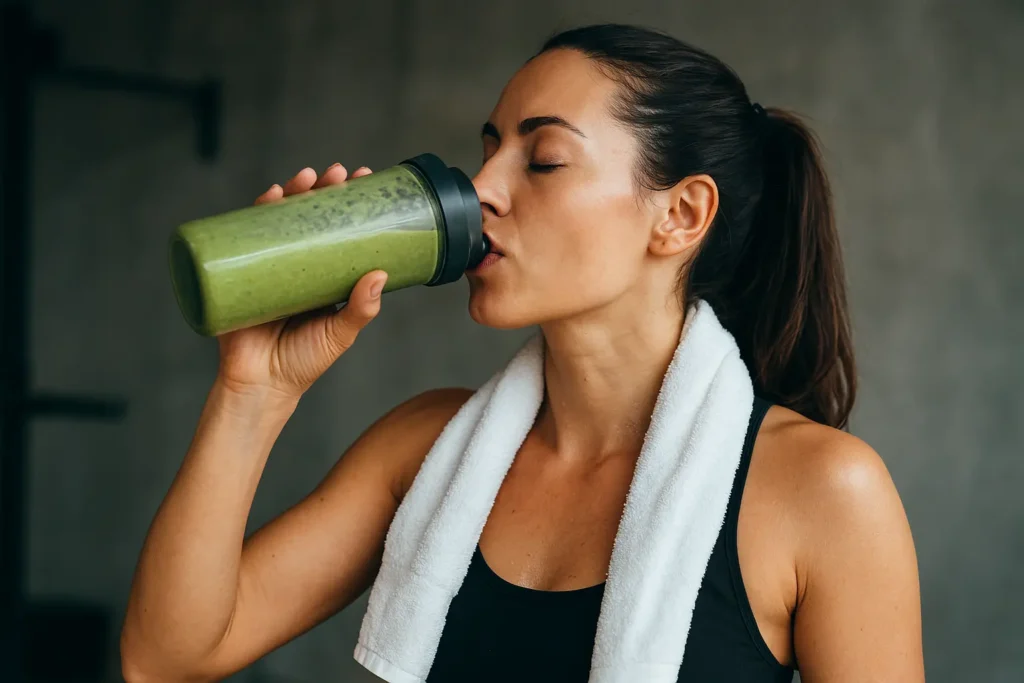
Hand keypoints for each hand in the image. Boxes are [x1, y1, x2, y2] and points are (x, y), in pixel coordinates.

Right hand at [214, 164, 385, 401]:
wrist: (260, 386)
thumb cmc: (303, 363)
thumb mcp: (339, 334)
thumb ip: (360, 309)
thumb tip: (380, 274)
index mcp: (326, 276)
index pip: (341, 230)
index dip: (351, 204)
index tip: (365, 180)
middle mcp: (300, 265)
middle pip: (311, 218)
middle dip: (323, 191)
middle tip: (337, 174)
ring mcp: (271, 266)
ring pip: (281, 221)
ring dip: (293, 193)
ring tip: (306, 178)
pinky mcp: (243, 273)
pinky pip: (247, 237)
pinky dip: (256, 213)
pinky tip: (270, 196)